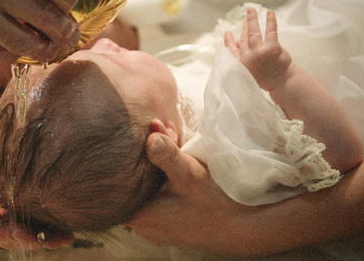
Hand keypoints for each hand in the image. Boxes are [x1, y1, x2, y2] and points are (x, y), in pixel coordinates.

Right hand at [0, 0, 79, 63]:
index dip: (70, 1)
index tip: (70, 7)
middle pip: (48, 16)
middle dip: (64, 30)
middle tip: (68, 35)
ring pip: (27, 42)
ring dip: (42, 49)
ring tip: (46, 48)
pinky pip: (0, 54)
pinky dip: (12, 54)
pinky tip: (13, 49)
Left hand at [127, 120, 250, 254]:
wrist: (243, 230)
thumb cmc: (214, 204)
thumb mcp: (189, 174)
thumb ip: (167, 155)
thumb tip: (151, 137)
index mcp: (138, 216)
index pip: (120, 182)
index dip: (131, 157)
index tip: (146, 136)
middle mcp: (142, 227)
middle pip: (135, 184)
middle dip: (148, 157)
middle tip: (164, 132)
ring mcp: (156, 229)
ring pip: (148, 191)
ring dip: (158, 168)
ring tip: (171, 142)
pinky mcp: (169, 228)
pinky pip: (158, 201)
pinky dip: (166, 183)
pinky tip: (178, 165)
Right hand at [224, 8, 292, 91]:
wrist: (282, 82)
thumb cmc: (266, 76)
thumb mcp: (248, 69)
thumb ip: (240, 56)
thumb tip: (236, 40)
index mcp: (241, 64)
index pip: (233, 50)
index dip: (229, 41)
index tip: (228, 32)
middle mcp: (248, 57)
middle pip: (245, 38)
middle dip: (246, 27)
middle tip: (247, 16)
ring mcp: (260, 52)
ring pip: (254, 32)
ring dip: (252, 20)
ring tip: (251, 10)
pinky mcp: (272, 48)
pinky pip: (270, 31)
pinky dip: (270, 21)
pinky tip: (269, 12)